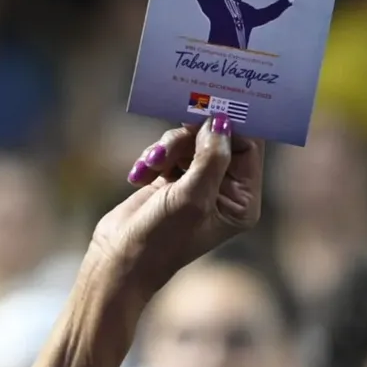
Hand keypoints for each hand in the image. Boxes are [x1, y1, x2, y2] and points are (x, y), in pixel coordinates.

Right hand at [89, 115, 263, 295]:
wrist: (117, 261)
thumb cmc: (162, 238)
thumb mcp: (193, 196)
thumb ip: (212, 156)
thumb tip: (221, 120)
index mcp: (243, 200)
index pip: (248, 147)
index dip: (231, 125)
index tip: (211, 105)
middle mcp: (225, 190)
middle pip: (218, 139)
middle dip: (191, 137)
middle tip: (171, 144)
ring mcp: (197, 183)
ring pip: (191, 141)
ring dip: (168, 148)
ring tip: (151, 165)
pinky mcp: (172, 180)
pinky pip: (170, 150)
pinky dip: (155, 157)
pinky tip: (140, 175)